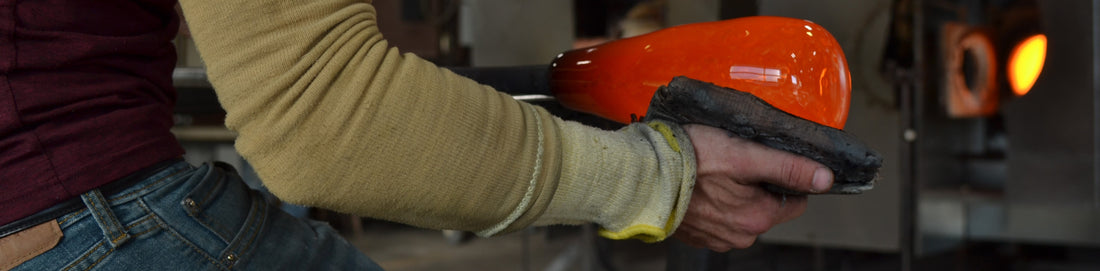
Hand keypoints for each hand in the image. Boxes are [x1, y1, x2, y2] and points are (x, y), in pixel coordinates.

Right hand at [674, 124, 833, 250]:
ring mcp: (716, 239)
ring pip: (741, 213)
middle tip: (734, 161)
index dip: (785, 178)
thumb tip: (826, 179)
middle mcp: (740, 236)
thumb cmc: (691, 160)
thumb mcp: (745, 155)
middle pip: (767, 207)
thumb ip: (788, 167)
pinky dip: (712, 203)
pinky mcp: (695, 235)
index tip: (765, 161)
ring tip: (712, 171)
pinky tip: (699, 185)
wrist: (642, 177)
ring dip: (733, 194)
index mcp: (757, 218)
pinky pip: (716, 219)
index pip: (795, 202)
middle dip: (757, 186)